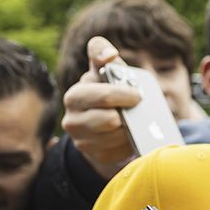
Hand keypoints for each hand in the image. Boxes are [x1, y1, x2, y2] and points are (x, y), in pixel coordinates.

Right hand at [62, 37, 142, 176]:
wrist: (103, 121)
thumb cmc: (106, 88)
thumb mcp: (103, 70)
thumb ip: (101, 54)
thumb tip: (109, 53)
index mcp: (74, 96)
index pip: (103, 96)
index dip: (124, 95)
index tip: (137, 94)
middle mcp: (72, 121)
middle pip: (110, 120)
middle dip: (128, 113)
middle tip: (137, 107)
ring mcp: (81, 142)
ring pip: (118, 137)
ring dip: (130, 128)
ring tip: (133, 119)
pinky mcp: (95, 156)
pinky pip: (121, 151)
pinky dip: (130, 141)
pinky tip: (129, 133)